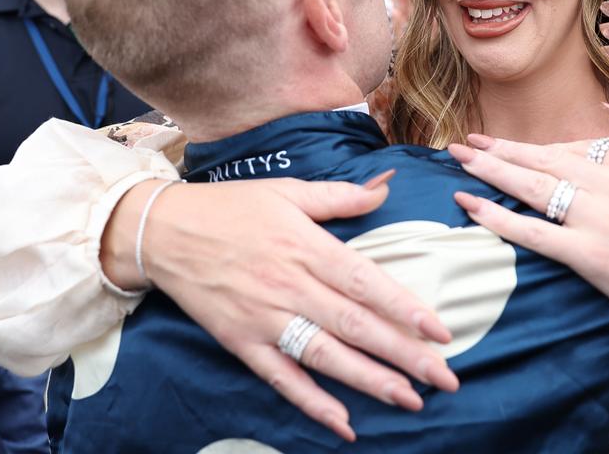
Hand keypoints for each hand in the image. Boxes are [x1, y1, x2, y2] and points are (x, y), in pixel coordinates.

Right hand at [102, 176, 458, 441]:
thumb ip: (341, 196)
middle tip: (444, 378)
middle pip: (355, 325)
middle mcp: (290, 286)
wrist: (163, 231)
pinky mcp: (243, 342)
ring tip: (411, 400)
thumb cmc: (231, 207)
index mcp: (306, 247)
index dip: (405, 308)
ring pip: (325, 356)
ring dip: (370, 381)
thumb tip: (388, 185)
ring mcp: (265, 319)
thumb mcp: (288, 192)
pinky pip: (282, 379)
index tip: (441, 331)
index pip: (365, 283)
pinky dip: (312, 403)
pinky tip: (345, 424)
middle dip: (404, 354)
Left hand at [447, 110, 608, 406]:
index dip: (536, 149)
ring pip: (532, 188)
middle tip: (462, 142)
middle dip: (498, 149)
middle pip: (542, 161)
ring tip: (459, 160)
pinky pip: (533, 232)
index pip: (573, 147)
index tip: (508, 147)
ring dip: (490, 171)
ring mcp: (597, 220)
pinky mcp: (587, 255)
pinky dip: (498, 217)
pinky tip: (470, 205)